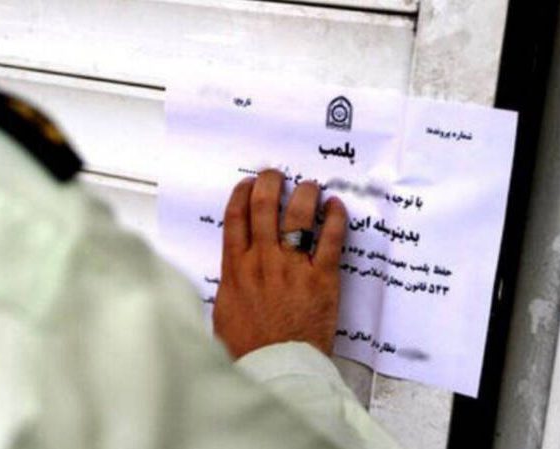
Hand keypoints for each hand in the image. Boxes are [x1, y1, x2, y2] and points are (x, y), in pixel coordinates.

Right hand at [213, 169, 347, 358]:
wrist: (276, 367)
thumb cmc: (250, 347)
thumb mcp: (224, 311)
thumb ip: (230, 285)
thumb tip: (233, 274)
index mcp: (235, 268)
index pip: (235, 216)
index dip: (242, 193)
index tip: (248, 184)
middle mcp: (263, 260)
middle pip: (263, 205)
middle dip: (270, 181)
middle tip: (276, 174)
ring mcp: (293, 266)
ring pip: (297, 214)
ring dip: (304, 193)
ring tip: (309, 186)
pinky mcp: (322, 277)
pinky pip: (330, 238)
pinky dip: (334, 217)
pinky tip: (336, 207)